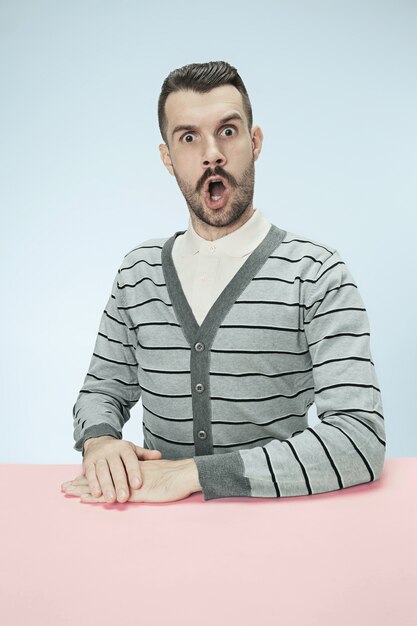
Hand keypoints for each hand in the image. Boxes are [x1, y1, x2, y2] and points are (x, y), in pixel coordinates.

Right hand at [61, 436, 162, 502]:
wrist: (98, 440)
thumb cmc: (119, 450)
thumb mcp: (133, 450)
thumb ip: (145, 454)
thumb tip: (160, 455)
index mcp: (124, 448)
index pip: (130, 460)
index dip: (134, 472)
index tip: (138, 485)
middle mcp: (110, 451)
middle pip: (116, 468)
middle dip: (120, 483)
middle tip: (124, 498)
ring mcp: (98, 456)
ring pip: (102, 472)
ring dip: (106, 486)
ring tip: (111, 499)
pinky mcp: (87, 462)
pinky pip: (90, 474)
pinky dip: (93, 484)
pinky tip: (97, 494)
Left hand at [62, 458, 200, 503]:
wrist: (186, 474)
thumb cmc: (177, 478)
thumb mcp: (159, 475)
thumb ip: (148, 476)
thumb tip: (143, 481)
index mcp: (132, 471)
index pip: (109, 472)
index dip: (94, 476)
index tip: (79, 479)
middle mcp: (127, 476)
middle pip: (101, 478)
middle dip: (82, 482)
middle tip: (65, 486)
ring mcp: (129, 484)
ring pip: (102, 486)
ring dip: (83, 489)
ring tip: (67, 491)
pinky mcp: (134, 493)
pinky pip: (111, 495)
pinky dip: (96, 497)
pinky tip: (84, 499)